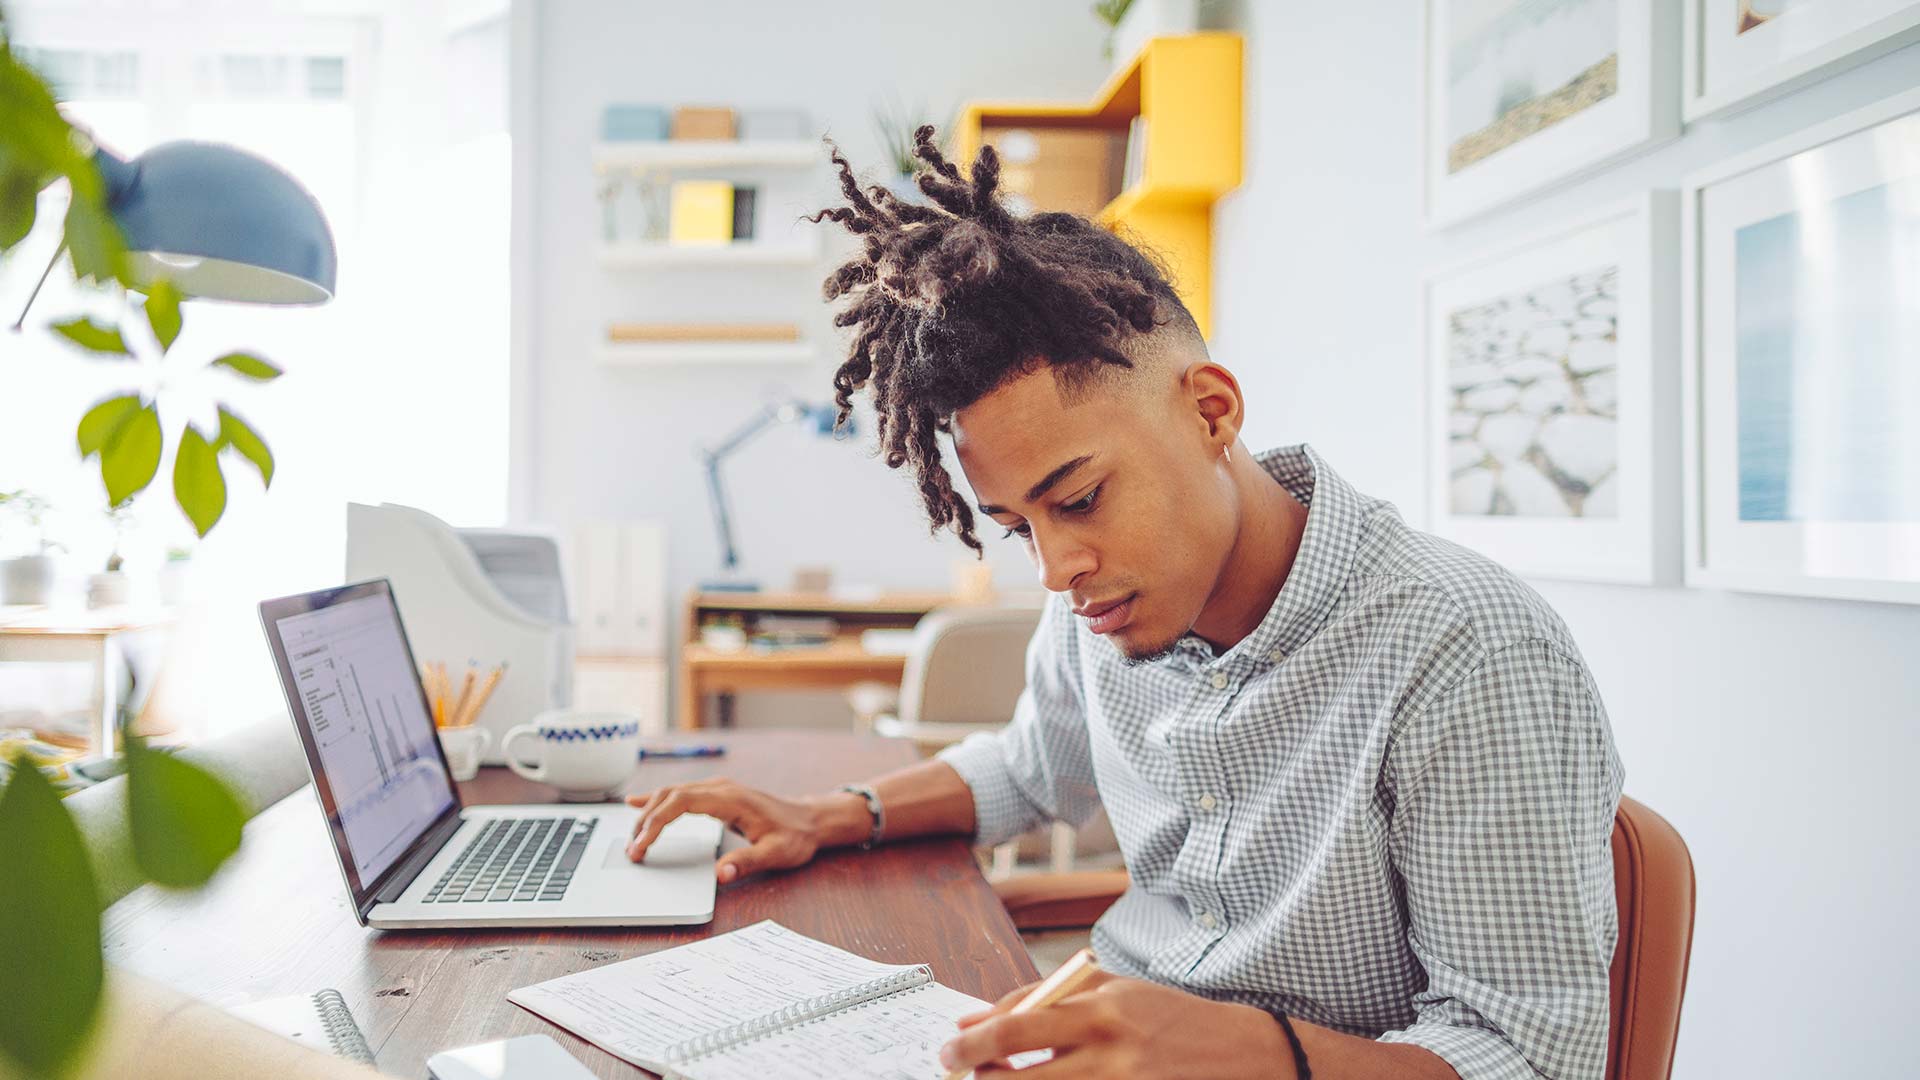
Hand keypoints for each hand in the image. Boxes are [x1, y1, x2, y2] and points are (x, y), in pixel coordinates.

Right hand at [625, 778, 855, 882]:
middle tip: (632, 851)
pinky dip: (656, 801)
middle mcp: (720, 787)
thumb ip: (747, 862)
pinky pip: (680, 794)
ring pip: (671, 793)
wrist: (810, 820)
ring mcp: (718, 789)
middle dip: (645, 821)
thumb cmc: (795, 836)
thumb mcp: (776, 853)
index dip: (656, 822)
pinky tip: (637, 804)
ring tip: (633, 840)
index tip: (642, 845)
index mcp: (730, 798)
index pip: (681, 802)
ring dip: (648, 813)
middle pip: (669, 795)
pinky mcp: (716, 795)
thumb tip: (720, 875)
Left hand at [940, 970, 1294, 1078]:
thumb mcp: (1107, 989)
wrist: (1240, 1054)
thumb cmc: (1163, 1015)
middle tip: (963, 1075)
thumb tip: (971, 1019)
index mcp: (1099, 1012)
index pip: (1013, 1030)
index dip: (969, 1045)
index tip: (949, 1050)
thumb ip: (1037, 1000)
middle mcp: (1108, 1056)